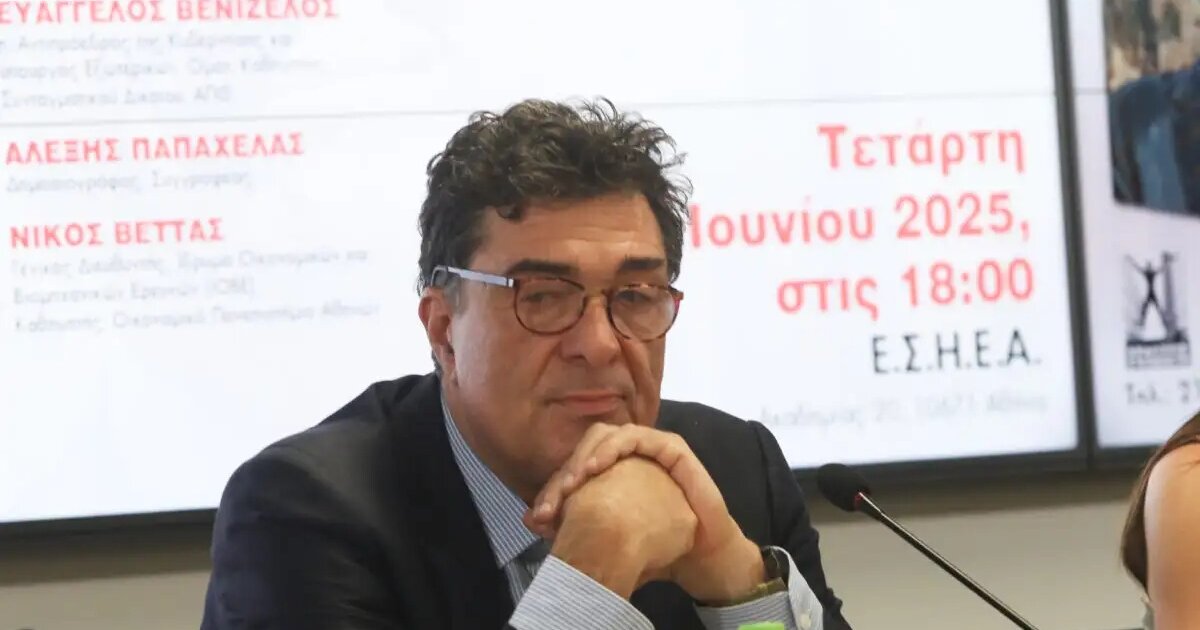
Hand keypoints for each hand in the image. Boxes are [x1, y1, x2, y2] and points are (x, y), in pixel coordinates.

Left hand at [527, 424, 765, 602]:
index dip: (553, 487)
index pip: (573, 467)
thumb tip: (528, 519)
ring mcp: (649, 447)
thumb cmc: (652, 546)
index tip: (541, 515)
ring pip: (607, 436)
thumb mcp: (605, 539)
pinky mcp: (671, 446)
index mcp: (609, 471)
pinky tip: (598, 467)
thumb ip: (568, 525)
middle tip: (554, 500)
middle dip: (566, 471)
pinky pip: (637, 436)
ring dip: (587, 456)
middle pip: (585, 447)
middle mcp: (626, 455)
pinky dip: (614, 447)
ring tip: (575, 480)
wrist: (696, 555)